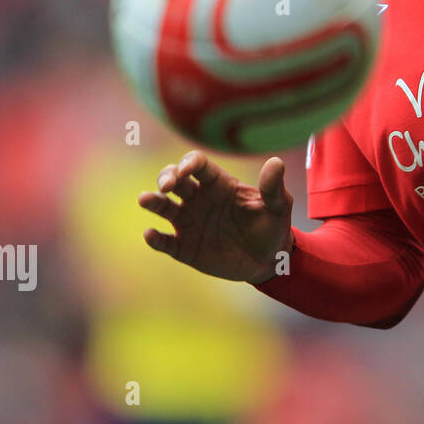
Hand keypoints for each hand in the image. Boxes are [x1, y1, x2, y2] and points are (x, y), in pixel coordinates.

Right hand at [137, 150, 294, 283]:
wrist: (269, 261)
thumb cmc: (273, 226)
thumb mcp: (278, 206)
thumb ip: (273, 187)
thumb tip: (276, 162)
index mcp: (219, 184)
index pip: (198, 165)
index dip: (189, 163)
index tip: (187, 169)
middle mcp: (199, 199)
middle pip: (174, 179)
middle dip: (166, 177)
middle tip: (167, 185)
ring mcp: (189, 222)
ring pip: (163, 206)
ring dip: (152, 201)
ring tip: (145, 199)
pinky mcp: (184, 247)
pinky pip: (164, 242)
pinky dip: (155, 238)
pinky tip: (150, 234)